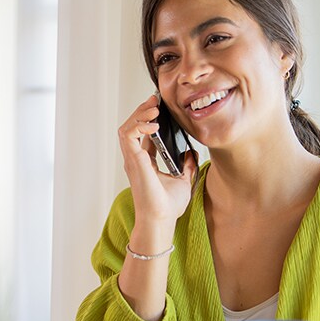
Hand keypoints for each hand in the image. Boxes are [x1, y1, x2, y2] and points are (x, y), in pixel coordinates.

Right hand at [118, 94, 196, 223]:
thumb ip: (186, 165)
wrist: (161, 219)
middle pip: (132, 127)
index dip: (148, 119)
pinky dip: (139, 126)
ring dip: (139, 115)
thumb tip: (192, 152)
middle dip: (142, 111)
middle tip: (156, 101)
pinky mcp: (134, 161)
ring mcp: (132, 160)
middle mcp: (136, 160)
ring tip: (154, 108)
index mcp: (145, 163)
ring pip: (126, 128)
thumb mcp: (183, 180)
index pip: (142, 135)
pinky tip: (153, 125)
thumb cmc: (168, 206)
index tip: (160, 107)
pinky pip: (128, 136)